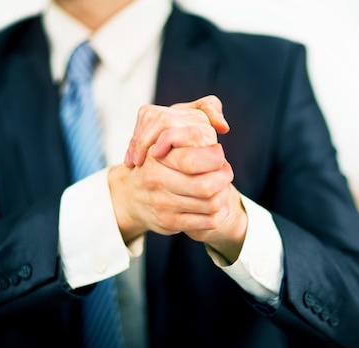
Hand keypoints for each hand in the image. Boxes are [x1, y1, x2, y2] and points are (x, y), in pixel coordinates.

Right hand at [111, 95, 246, 261]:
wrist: (131, 197)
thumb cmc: (158, 160)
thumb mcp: (168, 132)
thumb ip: (200, 114)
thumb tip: (223, 126)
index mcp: (155, 156)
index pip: (191, 158)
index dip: (214, 157)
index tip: (219, 154)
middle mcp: (154, 180)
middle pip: (205, 185)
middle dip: (223, 178)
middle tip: (227, 171)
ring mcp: (161, 203)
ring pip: (209, 204)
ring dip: (224, 195)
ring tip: (224, 186)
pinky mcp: (168, 222)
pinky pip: (205, 221)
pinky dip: (218, 213)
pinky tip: (217, 203)